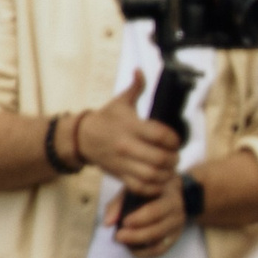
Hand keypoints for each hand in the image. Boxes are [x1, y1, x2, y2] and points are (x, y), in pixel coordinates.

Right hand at [80, 75, 179, 193]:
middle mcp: (127, 146)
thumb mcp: (121, 101)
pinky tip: (159, 180)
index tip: (175, 140)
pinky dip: (153, 187)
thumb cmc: (107, 119)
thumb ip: (136, 87)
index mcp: (131, 126)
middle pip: (160, 159)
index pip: (161, 135)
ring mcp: (123, 163)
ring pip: (152, 175)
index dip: (174, 140)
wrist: (82, 138)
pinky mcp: (119, 175)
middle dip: (174, 159)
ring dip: (166, 174)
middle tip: (175, 156)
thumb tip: (140, 70)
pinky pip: (139, 187)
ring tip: (170, 169)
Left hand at [108, 178, 185, 257]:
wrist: (170, 192)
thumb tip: (108, 223)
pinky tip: (131, 250)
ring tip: (123, 243)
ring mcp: (177, 228)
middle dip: (135, 236)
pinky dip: (144, 254)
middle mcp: (176, 214)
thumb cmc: (148, 191)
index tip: (124, 222)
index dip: (139, 219)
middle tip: (118, 236)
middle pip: (157, 230)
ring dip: (138, 246)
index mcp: (169, 198)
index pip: (155, 211)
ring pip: (159, 244)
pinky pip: (159, 251)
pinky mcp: (173, 239)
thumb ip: (118, 204)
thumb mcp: (134, 190)